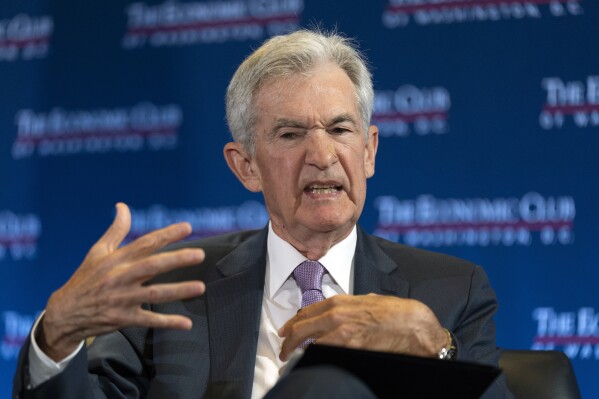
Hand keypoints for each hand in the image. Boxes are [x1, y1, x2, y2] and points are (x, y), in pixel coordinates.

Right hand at [39, 203, 205, 360]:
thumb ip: (116, 230)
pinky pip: (149, 321)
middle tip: (199, 254)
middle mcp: (121, 278)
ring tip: (200, 287)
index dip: (167, 234)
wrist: (64, 313)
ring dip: (178, 290)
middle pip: (152, 266)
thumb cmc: (85, 279)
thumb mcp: (97, 252)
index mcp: (117, 260)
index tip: (187, 227)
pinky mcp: (123, 318)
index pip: (145, 243)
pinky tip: (186, 323)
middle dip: (177, 260)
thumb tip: (123, 206)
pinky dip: (168, 322)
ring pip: (155, 294)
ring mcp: (123, 299)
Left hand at [278, 294, 446, 360]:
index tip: (285, 332)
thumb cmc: (394, 312)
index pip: (306, 313)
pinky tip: (309, 366)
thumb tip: (338, 314)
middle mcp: (336, 315)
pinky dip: (314, 360)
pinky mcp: (350, 348)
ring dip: (297, 355)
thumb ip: (349, 307)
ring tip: (291, 364)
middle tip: (283, 351)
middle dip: (288, 341)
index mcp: (339, 302)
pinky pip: (325, 355)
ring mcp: (342, 333)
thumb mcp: (366, 302)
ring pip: (309, 345)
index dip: (292, 324)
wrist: (413, 323)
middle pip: (301, 329)